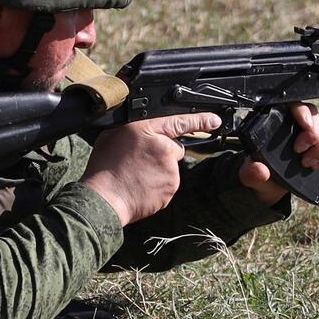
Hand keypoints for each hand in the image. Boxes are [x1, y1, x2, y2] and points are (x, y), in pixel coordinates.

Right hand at [80, 111, 220, 223]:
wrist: (104, 198)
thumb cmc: (104, 167)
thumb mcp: (113, 136)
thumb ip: (134, 130)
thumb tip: (143, 131)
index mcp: (147, 131)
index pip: (180, 122)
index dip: (200, 120)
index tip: (214, 121)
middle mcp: (163, 148)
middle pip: (174, 147)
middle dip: (163, 153)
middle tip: (141, 161)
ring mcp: (170, 170)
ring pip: (170, 167)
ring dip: (159, 170)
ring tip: (137, 175)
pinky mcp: (171, 188)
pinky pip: (168, 183)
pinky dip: (158, 185)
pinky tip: (142, 186)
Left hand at [237, 103, 318, 200]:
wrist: (272, 187)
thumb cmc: (261, 174)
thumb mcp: (252, 175)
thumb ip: (252, 172)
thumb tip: (259, 170)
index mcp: (275, 121)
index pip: (293, 104)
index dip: (303, 111)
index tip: (305, 126)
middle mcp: (294, 122)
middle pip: (314, 114)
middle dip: (313, 135)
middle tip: (300, 152)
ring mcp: (310, 131)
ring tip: (307, 163)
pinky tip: (316, 164)